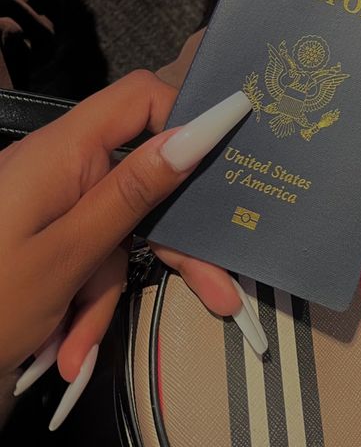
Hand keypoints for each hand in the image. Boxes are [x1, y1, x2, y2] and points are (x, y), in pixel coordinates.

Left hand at [2, 68, 251, 424]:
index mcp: (62, 150)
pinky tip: (61, 344)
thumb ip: (134, 191)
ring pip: (115, 232)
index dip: (186, 119)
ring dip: (104, 291)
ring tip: (72, 348)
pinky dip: (82, 299)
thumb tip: (198, 131)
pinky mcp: (45, 233)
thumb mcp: (67, 255)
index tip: (228, 160)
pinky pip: (88, 254)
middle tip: (219, 292)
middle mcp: (60, 166)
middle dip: (166, 244)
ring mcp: (52, 201)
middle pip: (138, 183)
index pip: (139, 99)